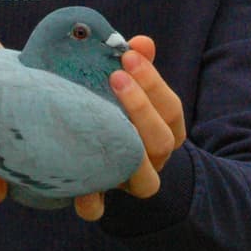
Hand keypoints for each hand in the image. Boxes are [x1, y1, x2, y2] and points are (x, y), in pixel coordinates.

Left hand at [73, 35, 186, 221]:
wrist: (95, 157)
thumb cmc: (112, 110)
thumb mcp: (128, 86)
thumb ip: (137, 66)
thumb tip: (144, 42)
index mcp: (164, 130)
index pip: (171, 109)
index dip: (154, 83)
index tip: (128, 55)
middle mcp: (153, 160)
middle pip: (162, 141)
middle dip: (141, 108)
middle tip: (115, 76)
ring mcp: (129, 182)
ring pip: (145, 180)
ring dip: (128, 152)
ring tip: (99, 120)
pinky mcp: (98, 200)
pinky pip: (97, 208)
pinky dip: (90, 199)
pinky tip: (79, 181)